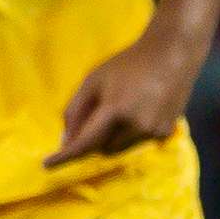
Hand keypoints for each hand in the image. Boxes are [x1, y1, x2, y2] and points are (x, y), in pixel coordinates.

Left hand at [46, 32, 199, 166]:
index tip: (47, 164)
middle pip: (100, 149)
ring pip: (118, 149)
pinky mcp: (166, 133)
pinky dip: (129, 134)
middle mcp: (137, 125)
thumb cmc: (127, 65)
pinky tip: (139, 109)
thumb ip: (75, 111)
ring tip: (122, 107)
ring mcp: (154, 131)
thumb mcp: (93, 81)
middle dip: (92, 139)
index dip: (65, 156)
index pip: (85, 143)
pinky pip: (136, 143)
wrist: (172, 54)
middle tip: (96, 115)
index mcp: (116, 110)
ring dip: (111, 137)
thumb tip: (65, 141)